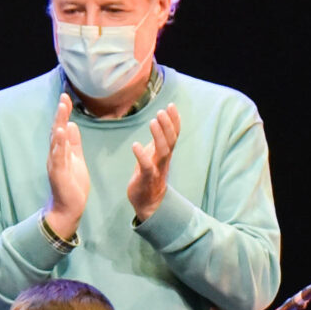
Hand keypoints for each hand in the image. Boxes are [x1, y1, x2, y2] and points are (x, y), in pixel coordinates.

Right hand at [44, 95, 89, 240]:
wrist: (69, 208)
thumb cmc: (72, 185)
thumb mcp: (76, 159)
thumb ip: (73, 143)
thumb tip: (71, 125)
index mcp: (61, 151)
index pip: (61, 127)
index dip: (63, 113)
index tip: (66, 97)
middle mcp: (55, 155)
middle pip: (56, 130)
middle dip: (60, 114)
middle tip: (63, 97)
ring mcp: (55, 163)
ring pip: (56, 141)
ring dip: (58, 124)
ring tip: (62, 109)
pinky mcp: (58, 173)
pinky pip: (58, 156)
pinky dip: (59, 144)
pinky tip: (60, 133)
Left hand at [128, 102, 179, 221]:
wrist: (148, 203)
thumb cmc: (149, 177)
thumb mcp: (154, 155)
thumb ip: (157, 141)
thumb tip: (160, 124)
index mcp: (165, 153)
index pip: (173, 134)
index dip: (174, 120)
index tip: (171, 105)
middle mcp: (163, 160)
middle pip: (170, 140)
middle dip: (168, 125)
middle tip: (162, 111)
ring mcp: (157, 169)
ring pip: (162, 151)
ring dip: (159, 136)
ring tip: (153, 121)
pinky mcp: (146, 178)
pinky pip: (146, 166)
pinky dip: (141, 155)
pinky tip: (135, 145)